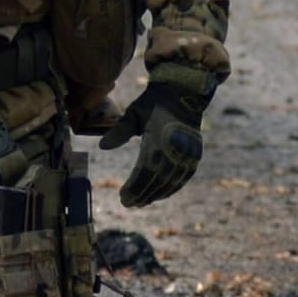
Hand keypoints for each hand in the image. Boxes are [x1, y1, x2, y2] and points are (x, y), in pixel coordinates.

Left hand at [98, 64, 217, 207]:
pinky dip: (171, 188)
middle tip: (128, 204)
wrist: (184, 92)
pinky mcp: (195, 154)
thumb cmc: (154, 103)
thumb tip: (102, 147)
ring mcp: (188, 153)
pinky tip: (159, 195)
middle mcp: (176, 149)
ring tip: (141, 202)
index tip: (122, 197)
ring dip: (156, 194)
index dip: (133, 188)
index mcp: (159, 139)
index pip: (144, 172)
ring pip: (171, 182)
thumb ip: (119, 132)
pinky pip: (183, 178)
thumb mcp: (134, 113)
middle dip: (142, 194)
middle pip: (157, 180)